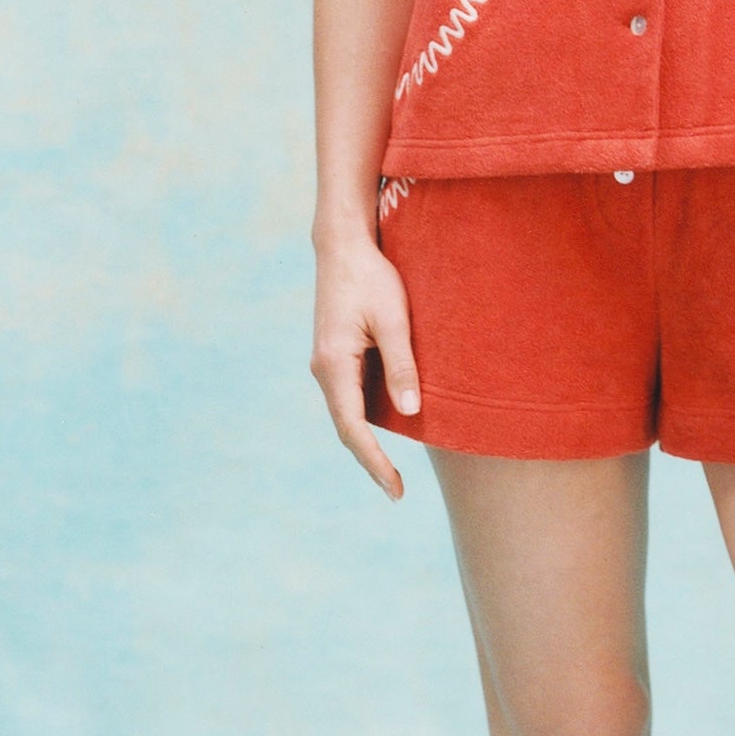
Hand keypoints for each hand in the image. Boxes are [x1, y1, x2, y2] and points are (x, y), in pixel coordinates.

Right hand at [311, 235, 419, 499]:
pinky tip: (387, 424)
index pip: (353, 428)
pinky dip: (364, 415)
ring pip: (346, 411)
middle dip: (370, 459)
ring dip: (367, 439)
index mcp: (334, 364)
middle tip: (396, 490)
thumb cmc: (371, 278)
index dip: (374, 461)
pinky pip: (349, 394)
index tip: (395, 488)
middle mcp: (323, 369)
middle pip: (346, 426)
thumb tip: (411, 414)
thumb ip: (402, 366)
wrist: (342, 246)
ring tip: (392, 468)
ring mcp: (325, 362)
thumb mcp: (394, 320)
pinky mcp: (333, 353)